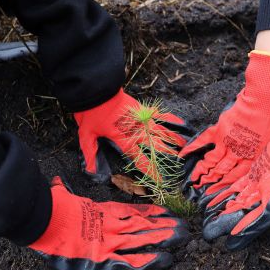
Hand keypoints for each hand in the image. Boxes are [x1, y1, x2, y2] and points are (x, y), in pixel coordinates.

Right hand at [29, 177, 188, 269]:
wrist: (44, 221)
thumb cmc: (50, 207)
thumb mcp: (58, 195)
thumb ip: (63, 190)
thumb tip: (57, 181)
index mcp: (102, 211)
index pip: (132, 211)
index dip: (151, 212)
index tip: (165, 212)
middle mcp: (111, 224)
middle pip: (144, 224)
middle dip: (164, 225)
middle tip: (184, 225)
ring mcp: (110, 240)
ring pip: (144, 238)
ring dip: (164, 237)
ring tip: (183, 236)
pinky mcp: (106, 258)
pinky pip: (133, 261)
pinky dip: (150, 260)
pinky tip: (166, 259)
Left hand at [74, 88, 192, 182]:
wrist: (96, 89)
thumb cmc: (90, 112)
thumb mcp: (86, 134)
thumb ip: (90, 153)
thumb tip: (91, 171)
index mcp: (123, 139)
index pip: (140, 159)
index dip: (150, 170)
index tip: (160, 180)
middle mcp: (136, 130)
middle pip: (155, 145)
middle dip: (166, 156)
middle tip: (178, 164)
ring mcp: (141, 119)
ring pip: (160, 131)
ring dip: (172, 140)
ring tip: (183, 147)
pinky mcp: (142, 109)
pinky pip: (159, 115)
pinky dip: (170, 120)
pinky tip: (179, 123)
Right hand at [179, 51, 269, 206]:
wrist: (267, 97)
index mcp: (256, 158)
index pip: (240, 178)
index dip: (230, 188)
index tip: (223, 195)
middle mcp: (240, 154)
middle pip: (224, 173)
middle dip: (214, 184)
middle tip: (204, 194)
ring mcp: (229, 143)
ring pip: (212, 162)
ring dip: (202, 172)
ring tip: (193, 181)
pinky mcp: (220, 131)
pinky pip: (204, 141)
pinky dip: (193, 148)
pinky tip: (183, 156)